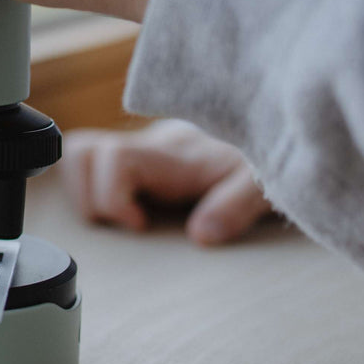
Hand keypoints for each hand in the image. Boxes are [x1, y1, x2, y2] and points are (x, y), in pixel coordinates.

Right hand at [62, 120, 273, 244]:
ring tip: (125, 217)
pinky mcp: (146, 156)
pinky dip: (98, 186)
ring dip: (88, 190)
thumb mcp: (265, 186)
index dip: (111, 197)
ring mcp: (146, 148)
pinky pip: (98, 161)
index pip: (113, 157)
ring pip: (83, 152)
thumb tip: (200, 234)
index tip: (140, 225)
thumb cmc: (273, 158)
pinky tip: (132, 209)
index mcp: (176, 154)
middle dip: (89, 196)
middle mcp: (153, 146)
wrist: (281, 128)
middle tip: (128, 223)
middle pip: (82, 151)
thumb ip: (234, 206)